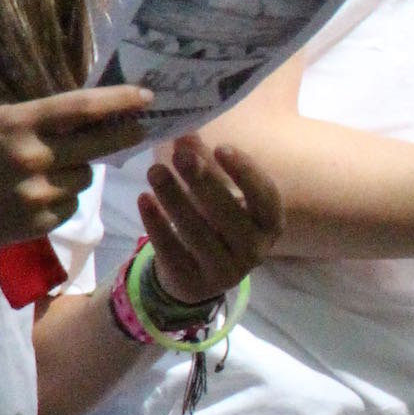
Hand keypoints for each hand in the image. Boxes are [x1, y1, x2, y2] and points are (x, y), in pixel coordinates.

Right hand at [0, 85, 152, 252]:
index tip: (145, 96)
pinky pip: (71, 204)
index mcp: (19, 123)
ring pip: (86, 177)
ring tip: (48, 170)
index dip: (119, 100)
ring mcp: (38, 193)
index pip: (82, 107)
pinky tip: (35, 196)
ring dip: (78, 170)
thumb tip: (95, 115)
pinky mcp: (40, 223)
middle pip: (100, 145)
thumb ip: (42, 121)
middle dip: (125, 134)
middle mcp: (33, 157)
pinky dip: (62, 198)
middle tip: (138, 128)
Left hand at [137, 137, 284, 304]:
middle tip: (180, 156)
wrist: (200, 274)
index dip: (245, 173)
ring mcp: (225, 271)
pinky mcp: (194, 281)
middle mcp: (254, 250)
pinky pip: (172, 250)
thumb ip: (205, 164)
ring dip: (174, 199)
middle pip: (228, 214)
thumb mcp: (218, 193)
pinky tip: (144, 199)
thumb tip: (182, 132)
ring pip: (197, 233)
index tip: (222, 148)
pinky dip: (156, 224)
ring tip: (154, 171)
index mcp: (270, 224)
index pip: (265, 198)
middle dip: (202, 182)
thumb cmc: (217, 223)